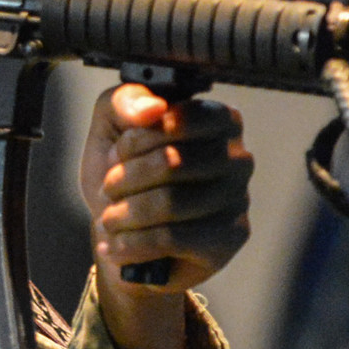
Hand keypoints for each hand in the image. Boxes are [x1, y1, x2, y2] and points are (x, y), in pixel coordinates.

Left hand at [78, 87, 252, 290]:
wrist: (124, 233)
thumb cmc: (125, 173)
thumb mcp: (111, 127)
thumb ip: (125, 101)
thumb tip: (153, 107)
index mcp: (217, 119)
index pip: (178, 119)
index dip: (136, 140)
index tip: (117, 154)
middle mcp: (238, 156)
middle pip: (172, 162)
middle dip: (124, 179)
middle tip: (108, 190)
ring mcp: (239, 198)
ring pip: (170, 203)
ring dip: (123, 214)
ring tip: (109, 220)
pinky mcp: (230, 238)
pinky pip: (173, 239)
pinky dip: (133, 244)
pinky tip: (116, 247)